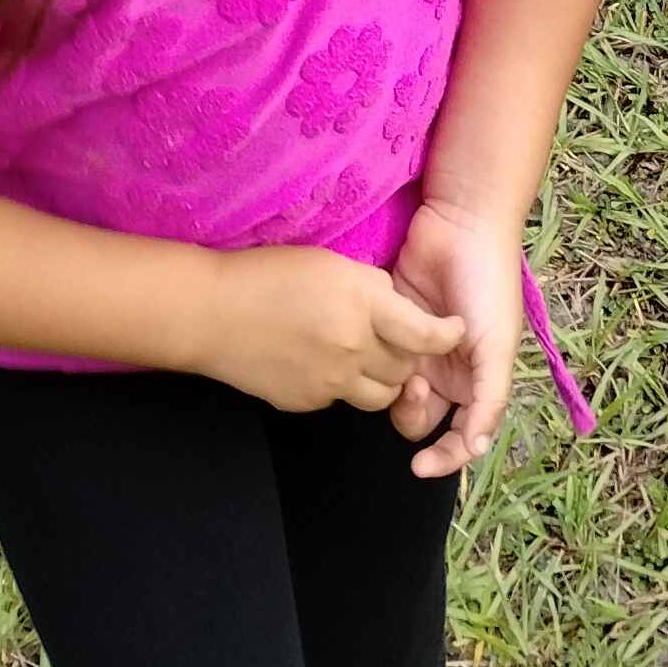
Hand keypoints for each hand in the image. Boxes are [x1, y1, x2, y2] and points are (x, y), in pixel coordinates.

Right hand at [191, 245, 464, 414]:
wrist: (212, 314)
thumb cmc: (269, 274)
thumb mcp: (331, 264)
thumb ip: (371, 287)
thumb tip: (395, 304)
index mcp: (362, 306)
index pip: (424, 333)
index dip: (446, 334)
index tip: (455, 329)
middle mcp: (352, 348)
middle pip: (405, 368)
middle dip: (409, 355)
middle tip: (397, 338)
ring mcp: (329, 382)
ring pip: (380, 394)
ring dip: (383, 378)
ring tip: (364, 354)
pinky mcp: (307, 403)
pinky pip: (342, 399)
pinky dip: (344, 384)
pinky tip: (321, 361)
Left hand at [387, 198, 523, 477]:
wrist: (462, 223)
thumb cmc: (488, 285)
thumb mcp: (498, 345)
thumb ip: (489, 400)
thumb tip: (475, 450)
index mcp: (477, 379)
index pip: (458, 437)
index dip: (443, 457)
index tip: (422, 466)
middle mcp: (446, 369)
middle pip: (421, 420)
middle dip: (415, 414)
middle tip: (416, 385)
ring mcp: (416, 347)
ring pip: (394, 392)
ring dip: (396, 389)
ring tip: (404, 364)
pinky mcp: (390, 323)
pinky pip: (377, 354)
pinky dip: (378, 356)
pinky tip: (385, 340)